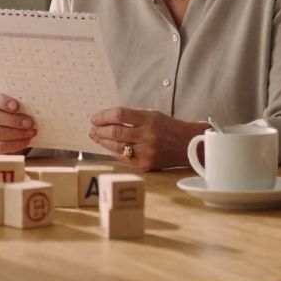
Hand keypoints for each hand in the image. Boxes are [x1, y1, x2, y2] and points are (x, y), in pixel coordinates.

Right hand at [0, 90, 36, 153]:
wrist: (20, 137)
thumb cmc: (21, 118)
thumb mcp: (22, 109)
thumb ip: (24, 105)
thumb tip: (36, 105)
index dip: (2, 102)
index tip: (17, 106)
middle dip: (14, 120)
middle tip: (30, 123)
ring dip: (16, 133)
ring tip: (30, 133)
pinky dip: (14, 144)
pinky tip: (25, 141)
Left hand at [88, 106, 204, 171]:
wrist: (188, 145)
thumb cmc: (168, 127)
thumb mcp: (152, 115)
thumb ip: (132, 116)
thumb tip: (107, 119)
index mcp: (149, 119)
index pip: (120, 115)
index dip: (104, 116)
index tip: (95, 118)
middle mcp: (148, 136)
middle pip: (116, 132)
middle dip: (100, 130)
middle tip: (92, 129)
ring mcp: (147, 152)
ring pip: (117, 147)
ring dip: (103, 142)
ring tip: (96, 137)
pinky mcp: (145, 165)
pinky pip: (124, 158)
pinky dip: (114, 152)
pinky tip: (108, 147)